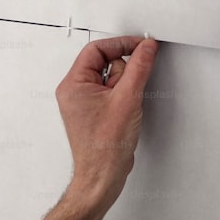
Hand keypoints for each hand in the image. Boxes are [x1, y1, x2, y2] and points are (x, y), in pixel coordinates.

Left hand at [55, 36, 158, 212]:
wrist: (103, 175)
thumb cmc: (105, 145)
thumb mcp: (127, 98)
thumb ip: (139, 67)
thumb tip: (146, 47)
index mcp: (73, 84)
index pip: (97, 49)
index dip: (121, 44)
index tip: (141, 45)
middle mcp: (75, 91)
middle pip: (105, 62)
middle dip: (124, 71)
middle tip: (130, 88)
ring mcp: (85, 102)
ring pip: (112, 77)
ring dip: (126, 86)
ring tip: (127, 106)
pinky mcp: (96, 111)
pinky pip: (114, 91)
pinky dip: (125, 96)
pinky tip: (126, 111)